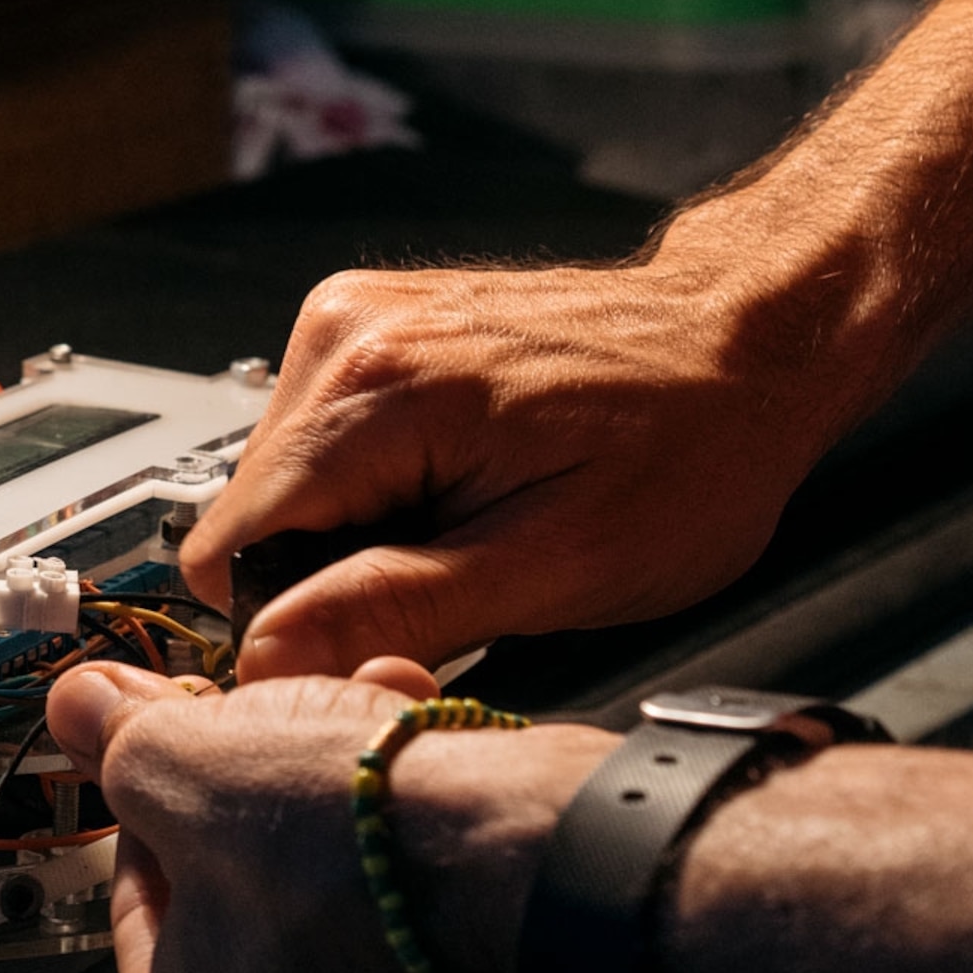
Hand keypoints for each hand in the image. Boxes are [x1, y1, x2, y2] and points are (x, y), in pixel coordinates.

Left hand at [47, 658, 636, 972]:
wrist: (544, 863)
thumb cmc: (354, 844)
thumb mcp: (190, 760)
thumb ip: (116, 742)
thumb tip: (78, 707)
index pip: (158, 927)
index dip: (178, 816)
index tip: (207, 760)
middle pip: (277, 952)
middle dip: (289, 834)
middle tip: (317, 750)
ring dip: (388, 869)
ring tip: (411, 759)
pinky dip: (484, 928)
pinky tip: (479, 845)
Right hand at [183, 228, 878, 677]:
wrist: (745, 345)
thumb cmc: (688, 450)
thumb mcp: (556, 568)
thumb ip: (396, 609)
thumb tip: (269, 656)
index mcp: (374, 390)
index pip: (227, 548)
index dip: (290, 623)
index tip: (379, 640)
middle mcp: (342, 333)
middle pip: (251, 515)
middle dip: (333, 575)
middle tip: (459, 582)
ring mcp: (353, 316)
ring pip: (283, 484)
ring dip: (360, 532)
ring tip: (473, 527)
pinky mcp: (371, 322)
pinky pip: (322, 442)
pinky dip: (379, 485)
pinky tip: (465, 484)